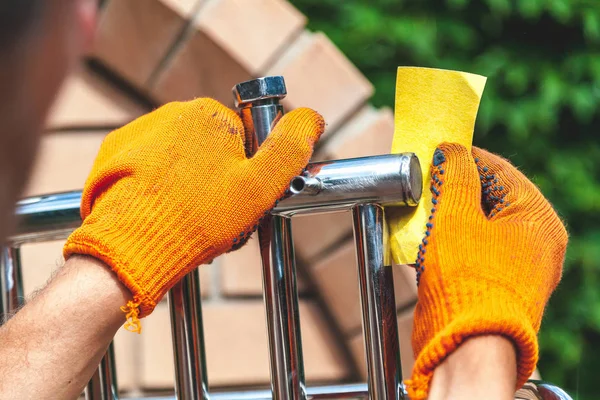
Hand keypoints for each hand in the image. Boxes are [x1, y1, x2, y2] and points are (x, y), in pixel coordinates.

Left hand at [63, 98, 323, 326]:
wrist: (129, 246)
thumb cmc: (199, 218)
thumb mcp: (261, 185)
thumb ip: (291, 148)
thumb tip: (312, 117)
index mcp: (211, 114)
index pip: (245, 141)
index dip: (248, 175)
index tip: (237, 201)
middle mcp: (173, 112)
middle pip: (212, 148)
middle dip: (218, 179)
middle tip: (213, 216)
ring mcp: (141, 130)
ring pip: (182, 158)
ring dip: (189, 183)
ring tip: (185, 216)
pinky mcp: (115, 151)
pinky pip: (150, 164)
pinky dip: (159, 184)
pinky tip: (161, 210)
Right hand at [406, 143, 567, 398]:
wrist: (467, 345)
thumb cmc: (467, 278)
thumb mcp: (457, 215)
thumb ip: (456, 174)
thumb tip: (452, 149)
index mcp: (538, 220)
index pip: (501, 171)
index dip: (466, 156)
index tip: (438, 150)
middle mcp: (536, 243)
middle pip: (492, 198)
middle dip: (456, 187)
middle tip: (426, 179)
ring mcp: (519, 267)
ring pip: (482, 225)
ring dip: (451, 213)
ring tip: (422, 205)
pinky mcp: (497, 286)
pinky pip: (476, 249)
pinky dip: (453, 239)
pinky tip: (427, 235)